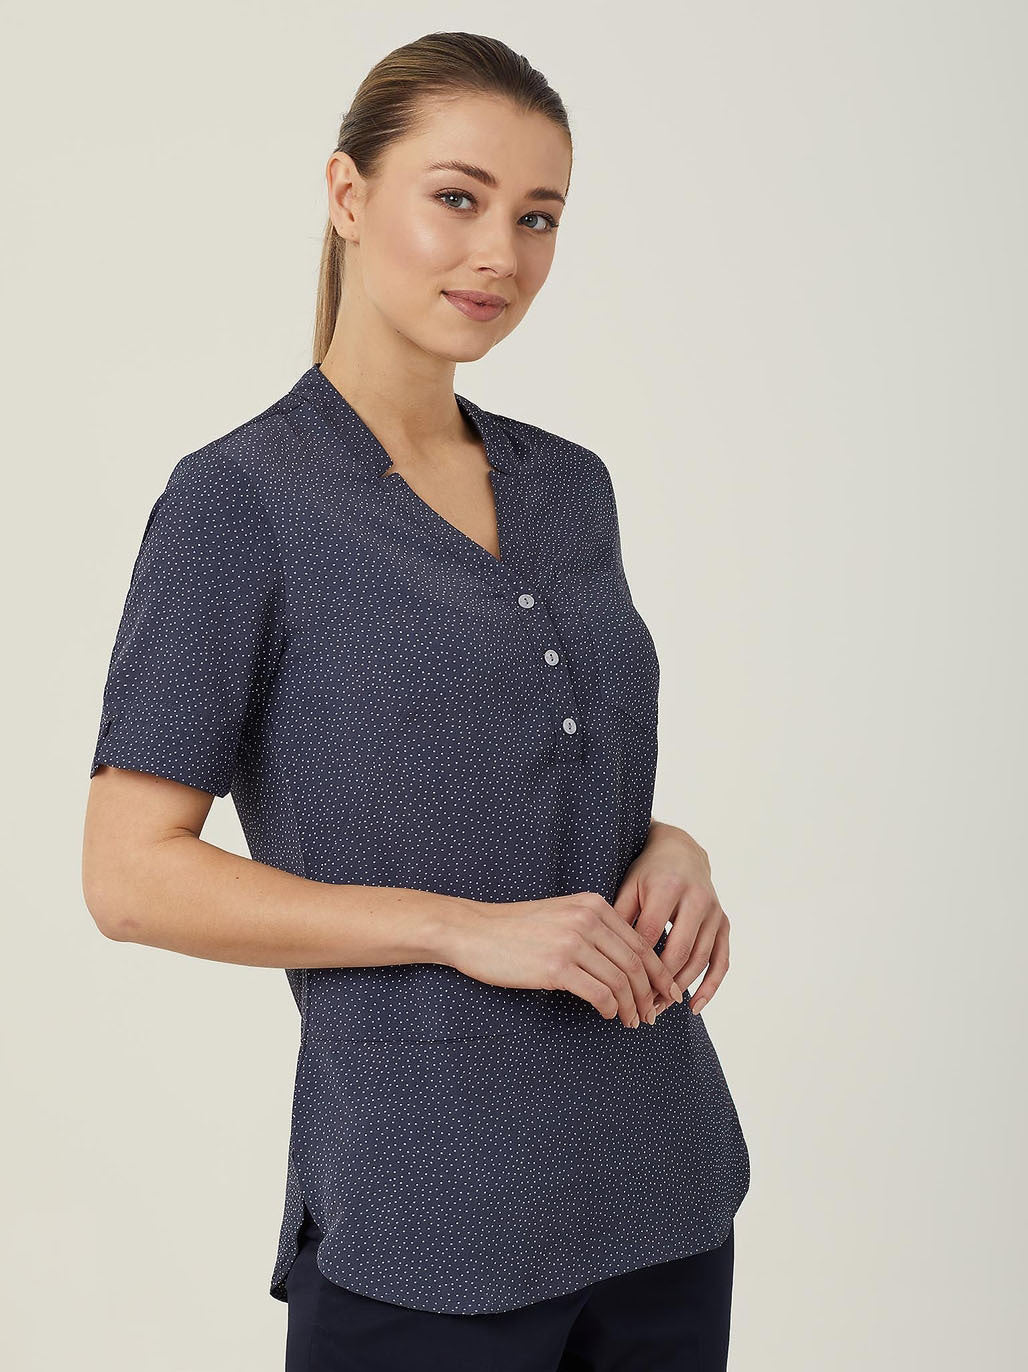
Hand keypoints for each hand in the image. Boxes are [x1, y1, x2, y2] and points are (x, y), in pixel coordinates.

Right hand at [445, 892, 684, 1027]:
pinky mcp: (556, 967)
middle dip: (650, 993)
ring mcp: (572, 942)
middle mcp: (587, 919)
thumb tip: (625, 963)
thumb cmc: (515, 929)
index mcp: (593, 905)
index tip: (668, 991)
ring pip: (621, 980)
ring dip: (632, 1006)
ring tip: (633, 1021)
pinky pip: (599, 993)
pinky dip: (611, 1008)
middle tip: (653, 1015)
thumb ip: (593, 929)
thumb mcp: (561, 915)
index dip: (658, 971)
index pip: (639, 942)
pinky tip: (609, 1015)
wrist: (474, 931)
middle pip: (635, 963)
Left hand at [612, 822, 730, 1016]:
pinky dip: (710, 986)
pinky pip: (721, 961)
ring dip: (679, 989)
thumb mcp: (629, 886)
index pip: (651, 934)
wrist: (681, 852)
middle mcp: (697, 899)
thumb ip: (619, 917)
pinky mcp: (724, 923)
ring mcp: (714, 913)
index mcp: (668, 887)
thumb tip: (605, 957)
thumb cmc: (648, 873)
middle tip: (641, 1006)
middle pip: (678, 951)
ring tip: (659, 1008)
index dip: (636, 964)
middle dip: (659, 983)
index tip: (620, 987)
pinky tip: (694, 1006)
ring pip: (700, 960)